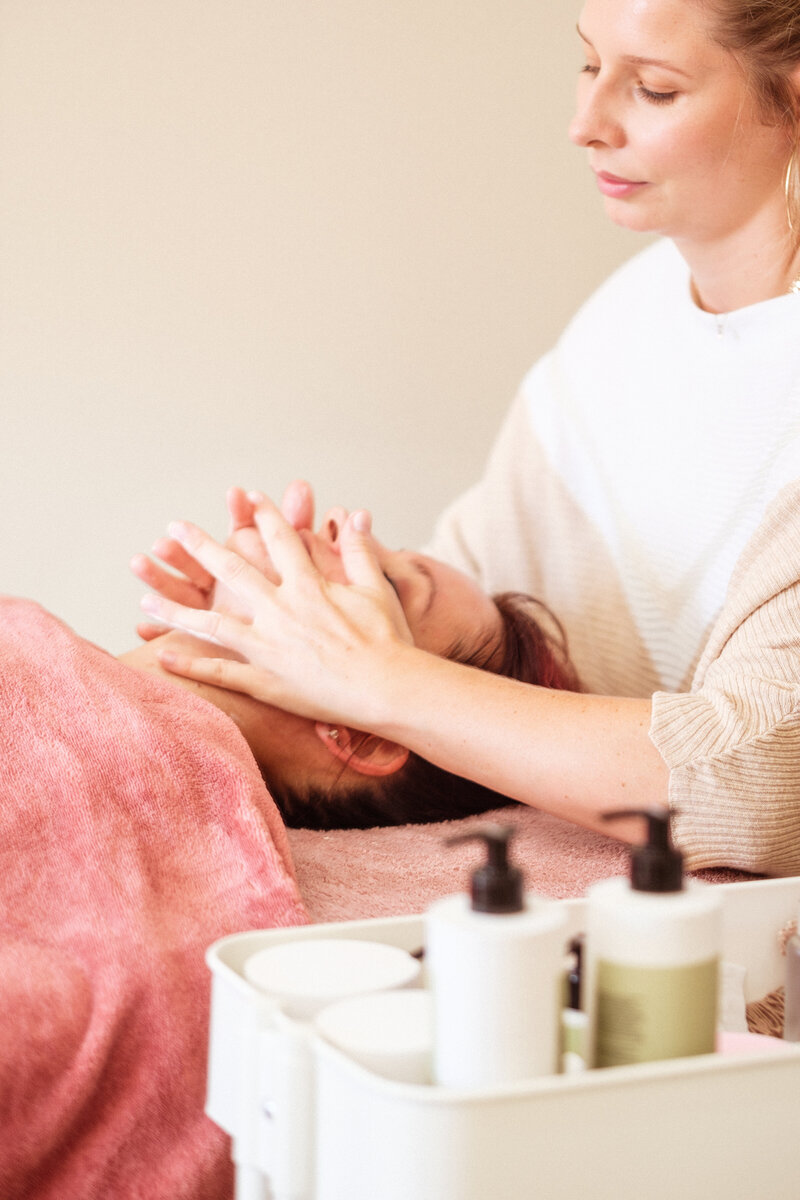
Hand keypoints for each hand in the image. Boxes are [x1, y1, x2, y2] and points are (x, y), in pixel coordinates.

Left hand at [139, 495, 413, 726]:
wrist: (389, 690)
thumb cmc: (390, 642)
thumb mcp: (378, 588)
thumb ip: (359, 551)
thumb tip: (354, 516)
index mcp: (309, 586)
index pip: (279, 540)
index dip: (263, 515)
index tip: (246, 497)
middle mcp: (281, 612)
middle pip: (231, 570)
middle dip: (199, 545)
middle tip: (174, 528)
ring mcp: (269, 648)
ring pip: (210, 624)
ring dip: (175, 609)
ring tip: (144, 598)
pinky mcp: (266, 682)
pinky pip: (221, 672)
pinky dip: (191, 664)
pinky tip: (163, 655)